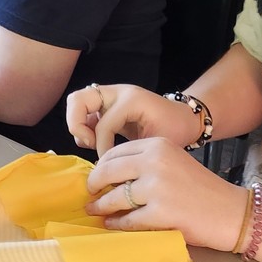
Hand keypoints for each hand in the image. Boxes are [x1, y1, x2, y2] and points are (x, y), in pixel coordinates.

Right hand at [66, 84, 201, 156]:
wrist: (184, 118)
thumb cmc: (176, 130)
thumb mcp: (158, 144)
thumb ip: (133, 154)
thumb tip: (107, 169)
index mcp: (131, 100)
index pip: (103, 124)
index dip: (102, 147)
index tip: (109, 165)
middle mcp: (117, 93)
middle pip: (78, 99)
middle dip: (77, 125)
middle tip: (90, 143)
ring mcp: (111, 96)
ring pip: (77, 103)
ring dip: (79, 125)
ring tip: (93, 143)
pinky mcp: (107, 104)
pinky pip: (84, 111)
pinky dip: (84, 127)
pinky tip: (97, 142)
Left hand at [84, 137, 248, 249]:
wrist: (230, 211)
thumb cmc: (202, 189)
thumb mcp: (174, 162)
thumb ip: (146, 162)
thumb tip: (109, 174)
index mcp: (158, 145)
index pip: (116, 152)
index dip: (101, 166)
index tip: (95, 177)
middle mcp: (155, 161)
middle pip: (109, 172)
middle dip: (95, 185)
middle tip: (90, 194)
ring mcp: (157, 188)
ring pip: (115, 197)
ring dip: (101, 206)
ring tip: (95, 211)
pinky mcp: (160, 213)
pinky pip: (127, 220)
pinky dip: (117, 224)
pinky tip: (112, 224)